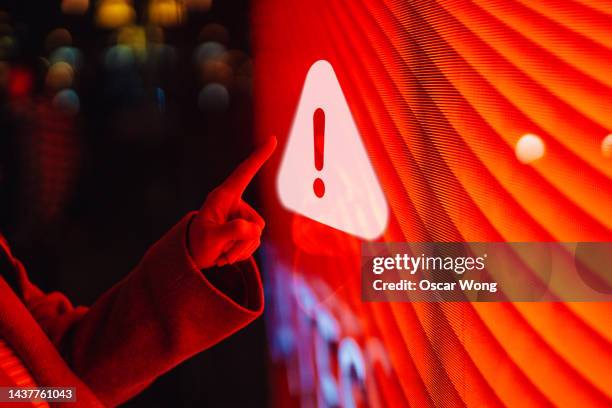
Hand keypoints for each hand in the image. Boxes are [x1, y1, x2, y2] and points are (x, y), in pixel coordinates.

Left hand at [188, 137, 276, 268]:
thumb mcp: (211, 238)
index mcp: (223, 196)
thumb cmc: (197, 244)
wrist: (193, 258)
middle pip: (256, 223)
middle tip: (221, 251)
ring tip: (221, 254)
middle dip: (241, 242)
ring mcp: (241, 216)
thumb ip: (234, 231)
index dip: (259, 156)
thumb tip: (256, 230)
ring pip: (256, 235)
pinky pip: (255, 242)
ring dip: (240, 249)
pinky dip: (242, 253)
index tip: (272, 139)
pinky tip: (225, 255)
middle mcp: (234, 203)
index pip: (245, 172)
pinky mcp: (244, 229)